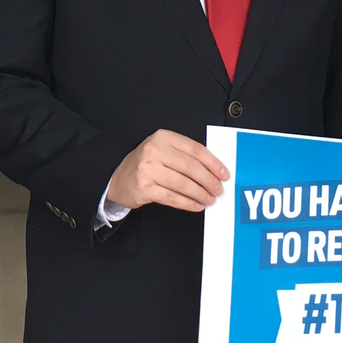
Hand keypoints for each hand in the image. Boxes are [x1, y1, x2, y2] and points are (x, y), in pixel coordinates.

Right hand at [105, 130, 229, 213]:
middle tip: (218, 189)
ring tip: (209, 199)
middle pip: (191, 167)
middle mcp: (154, 150)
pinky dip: (187, 203)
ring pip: (183, 183)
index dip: (213, 163)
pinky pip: (172, 197)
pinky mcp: (144, 187)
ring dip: (200, 193)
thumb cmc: (146, 164)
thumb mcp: (163, 150)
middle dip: (209, 181)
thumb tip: (214, 170)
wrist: (117, 178)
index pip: (195, 149)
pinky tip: (196, 205)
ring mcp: (147, 169)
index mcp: (163, 137)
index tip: (224, 174)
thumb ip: (185, 155)